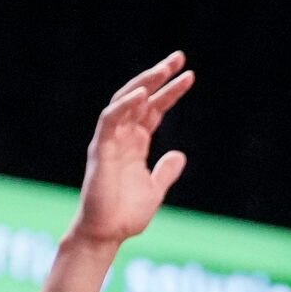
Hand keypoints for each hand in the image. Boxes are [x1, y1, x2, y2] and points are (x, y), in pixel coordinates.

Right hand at [66, 52, 193, 249]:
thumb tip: (180, 155)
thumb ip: (166, 171)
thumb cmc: (126, 214)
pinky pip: (110, 120)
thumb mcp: (155, 189)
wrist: (107, 234)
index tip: (190, 76)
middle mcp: (122, 136)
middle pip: (140, 97)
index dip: (170, 92)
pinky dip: (125, 105)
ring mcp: (110, 140)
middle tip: (179, 57)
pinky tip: (143, 94)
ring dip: (144, 83)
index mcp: (136, 143)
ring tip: (164, 68)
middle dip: (158, 76)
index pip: (154, 109)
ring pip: (124, 101)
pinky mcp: (100, 149)